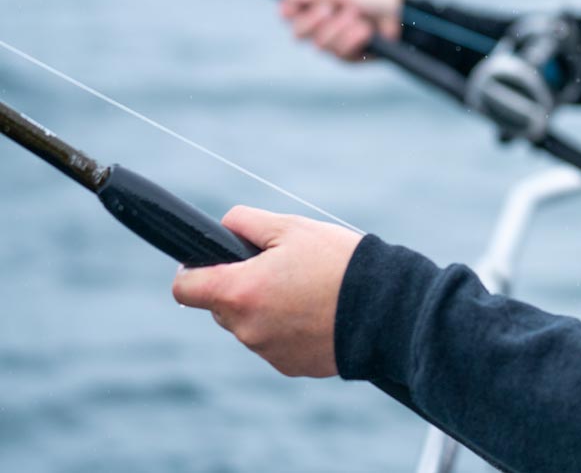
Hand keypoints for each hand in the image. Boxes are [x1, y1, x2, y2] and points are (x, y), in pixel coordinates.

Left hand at [172, 206, 361, 377]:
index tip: (211, 262)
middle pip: (221, 306)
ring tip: (308, 289)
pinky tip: (318, 312)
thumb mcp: (293, 227)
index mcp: (240, 291)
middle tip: (280, 268)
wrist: (386, 308)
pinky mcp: (290, 366)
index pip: (186, 288)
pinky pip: (276, 343)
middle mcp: (246, 328)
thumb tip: (224, 226)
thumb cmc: (339, 263)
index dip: (193, 271)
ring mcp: (268, 352)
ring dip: (266, 307)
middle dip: (241, 286)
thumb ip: (247, 222)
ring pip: (250, 324)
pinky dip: (288, 328)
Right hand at [280, 0, 401, 60]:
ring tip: (358, 16)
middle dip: (313, 20)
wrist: (400, 14)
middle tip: (329, 8)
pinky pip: (341, 52)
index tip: (288, 8)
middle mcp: (321, 29)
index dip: (287, 12)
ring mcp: (333, 45)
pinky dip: (354, 38)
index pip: (291, 15)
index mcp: (317, 9)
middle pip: (298, 33)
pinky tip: (366, 30)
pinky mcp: (348, 58)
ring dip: (340, 27)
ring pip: (320, 43)